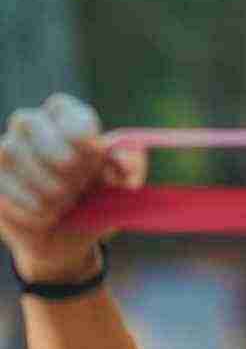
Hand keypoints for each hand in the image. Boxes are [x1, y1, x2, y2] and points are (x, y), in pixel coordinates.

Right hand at [0, 94, 147, 281]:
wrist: (71, 242)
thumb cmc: (98, 203)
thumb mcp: (123, 188)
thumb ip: (130, 166)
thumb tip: (124, 158)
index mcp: (67, 124)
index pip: (62, 106)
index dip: (76, 126)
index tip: (94, 151)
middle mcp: (31, 130)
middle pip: (29, 121)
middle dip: (58, 156)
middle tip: (77, 185)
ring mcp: (6, 152)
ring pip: (11, 151)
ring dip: (45, 186)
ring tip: (64, 205)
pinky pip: (2, 185)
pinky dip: (31, 207)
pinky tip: (47, 217)